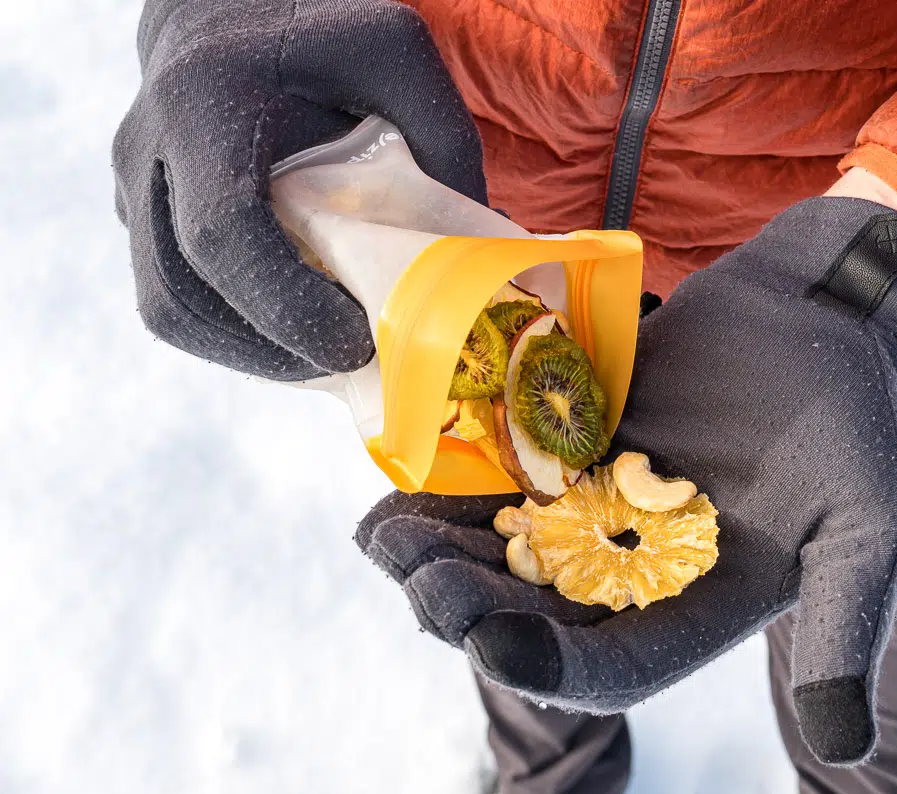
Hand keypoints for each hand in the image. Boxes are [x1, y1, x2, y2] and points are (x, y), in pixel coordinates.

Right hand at [113, 0, 484, 379]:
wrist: (230, 11)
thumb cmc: (319, 31)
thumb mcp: (395, 51)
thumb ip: (441, 133)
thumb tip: (467, 245)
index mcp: (202, 105)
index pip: (222, 235)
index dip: (284, 307)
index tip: (354, 339)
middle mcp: (147, 152)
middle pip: (182, 292)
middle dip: (271, 347)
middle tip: (352, 360)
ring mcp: (134, 189)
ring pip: (169, 310)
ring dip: (250, 352)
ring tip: (329, 358)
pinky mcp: (141, 217)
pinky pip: (174, 301)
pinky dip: (234, 335)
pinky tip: (298, 335)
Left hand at [356, 197, 896, 764]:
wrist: (821, 317)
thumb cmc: (858, 423)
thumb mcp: (873, 530)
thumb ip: (845, 626)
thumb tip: (846, 749)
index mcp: (700, 608)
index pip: (615, 667)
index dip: (552, 667)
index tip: (492, 645)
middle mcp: (639, 572)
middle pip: (538, 616)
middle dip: (471, 610)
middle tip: (422, 586)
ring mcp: (599, 510)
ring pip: (504, 554)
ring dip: (443, 557)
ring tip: (388, 544)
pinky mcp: (574, 448)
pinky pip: (504, 481)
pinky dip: (452, 492)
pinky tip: (401, 492)